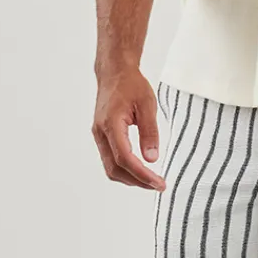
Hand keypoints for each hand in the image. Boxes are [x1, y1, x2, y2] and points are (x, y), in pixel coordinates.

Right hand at [92, 68, 165, 189]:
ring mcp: (98, 136)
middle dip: (137, 181)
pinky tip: (140, 170)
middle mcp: (100, 133)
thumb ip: (150, 132)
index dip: (142, 175)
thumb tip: (152, 158)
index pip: (124, 158)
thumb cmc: (131, 85)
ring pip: (110, 168)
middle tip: (159, 185)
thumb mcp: (147, 104)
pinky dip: (124, 170)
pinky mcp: (101, 137)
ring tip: (151, 181)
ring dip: (130, 179)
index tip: (159, 183)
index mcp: (111, 124)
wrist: (114, 73)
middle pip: (115, 169)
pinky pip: (110, 160)